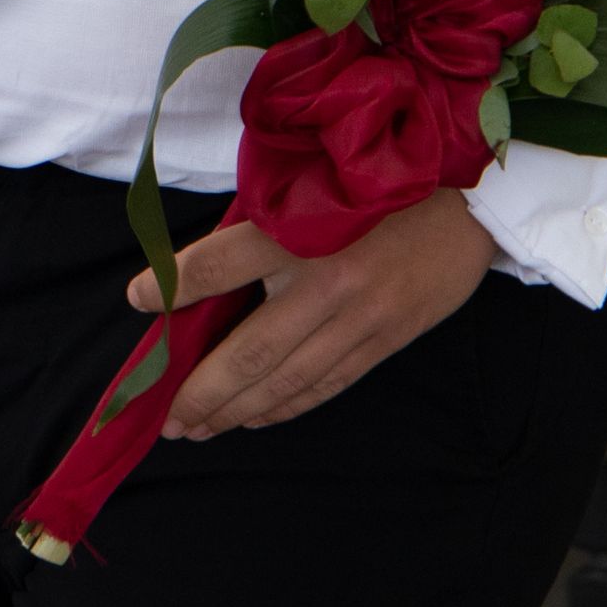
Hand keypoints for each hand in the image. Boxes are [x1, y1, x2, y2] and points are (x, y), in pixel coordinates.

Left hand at [142, 195, 492, 439]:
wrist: (471, 196)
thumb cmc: (384, 179)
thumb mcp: (319, 180)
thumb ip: (269, 220)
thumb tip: (209, 267)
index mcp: (304, 227)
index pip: (220, 263)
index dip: (172, 285)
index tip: (135, 300)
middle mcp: (328, 279)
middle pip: (249, 349)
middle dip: (202, 390)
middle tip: (167, 418)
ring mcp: (360, 317)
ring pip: (285, 379)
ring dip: (235, 411)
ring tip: (198, 427)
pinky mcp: (386, 339)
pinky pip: (325, 384)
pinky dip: (285, 407)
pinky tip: (255, 418)